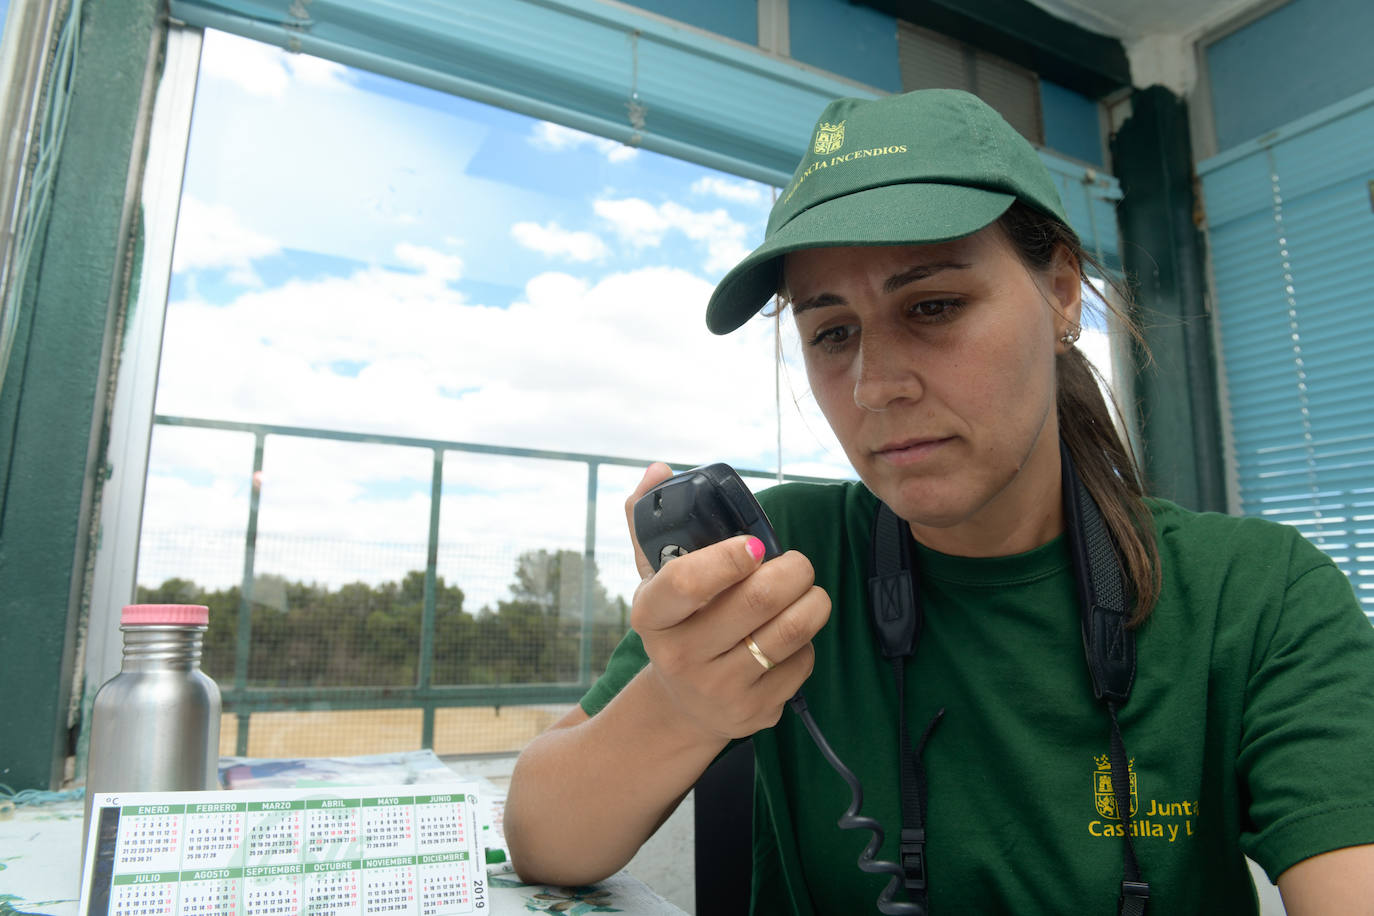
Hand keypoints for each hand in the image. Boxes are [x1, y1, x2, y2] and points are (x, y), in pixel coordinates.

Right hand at [623, 464, 830, 741]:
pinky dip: (808, 640)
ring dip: (813, 600)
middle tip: (796, 563)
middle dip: (793, 570)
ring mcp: (718, 690)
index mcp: (651, 615)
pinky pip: (803, 662)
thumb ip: (649, 521)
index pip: (686, 582)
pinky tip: (791, 635)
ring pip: (791, 631)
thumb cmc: (679, 622)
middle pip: (757, 600)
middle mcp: (680, 657)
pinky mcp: (755, 712)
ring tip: (808, 590)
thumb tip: (658, 470)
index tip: (755, 544)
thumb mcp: (655, 578)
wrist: (684, 703)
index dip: (727, 557)